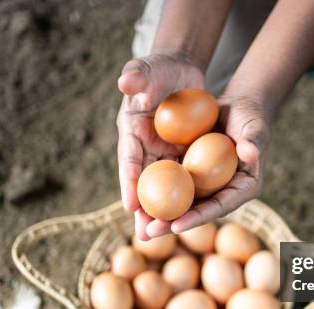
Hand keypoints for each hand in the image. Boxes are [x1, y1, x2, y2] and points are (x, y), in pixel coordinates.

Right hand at [116, 52, 204, 239]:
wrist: (181, 72)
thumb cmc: (161, 68)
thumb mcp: (149, 67)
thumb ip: (137, 74)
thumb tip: (126, 83)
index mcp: (131, 130)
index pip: (129, 159)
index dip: (129, 181)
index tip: (130, 204)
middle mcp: (144, 147)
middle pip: (142, 183)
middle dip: (142, 210)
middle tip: (144, 234)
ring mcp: (162, 154)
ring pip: (161, 189)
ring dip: (160, 212)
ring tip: (159, 237)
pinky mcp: (179, 156)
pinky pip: (181, 181)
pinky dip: (183, 198)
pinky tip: (188, 218)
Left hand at [145, 94, 270, 237]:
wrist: (238, 106)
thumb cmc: (250, 115)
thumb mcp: (255, 127)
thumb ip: (253, 141)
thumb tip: (251, 154)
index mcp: (245, 187)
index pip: (221, 206)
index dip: (199, 217)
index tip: (176, 225)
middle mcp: (227, 192)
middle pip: (199, 212)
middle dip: (173, 224)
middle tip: (149, 233)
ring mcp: (210, 186)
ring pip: (184, 204)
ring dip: (162, 215)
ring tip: (139, 226)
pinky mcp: (195, 176)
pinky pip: (176, 186)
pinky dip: (159, 193)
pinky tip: (138, 201)